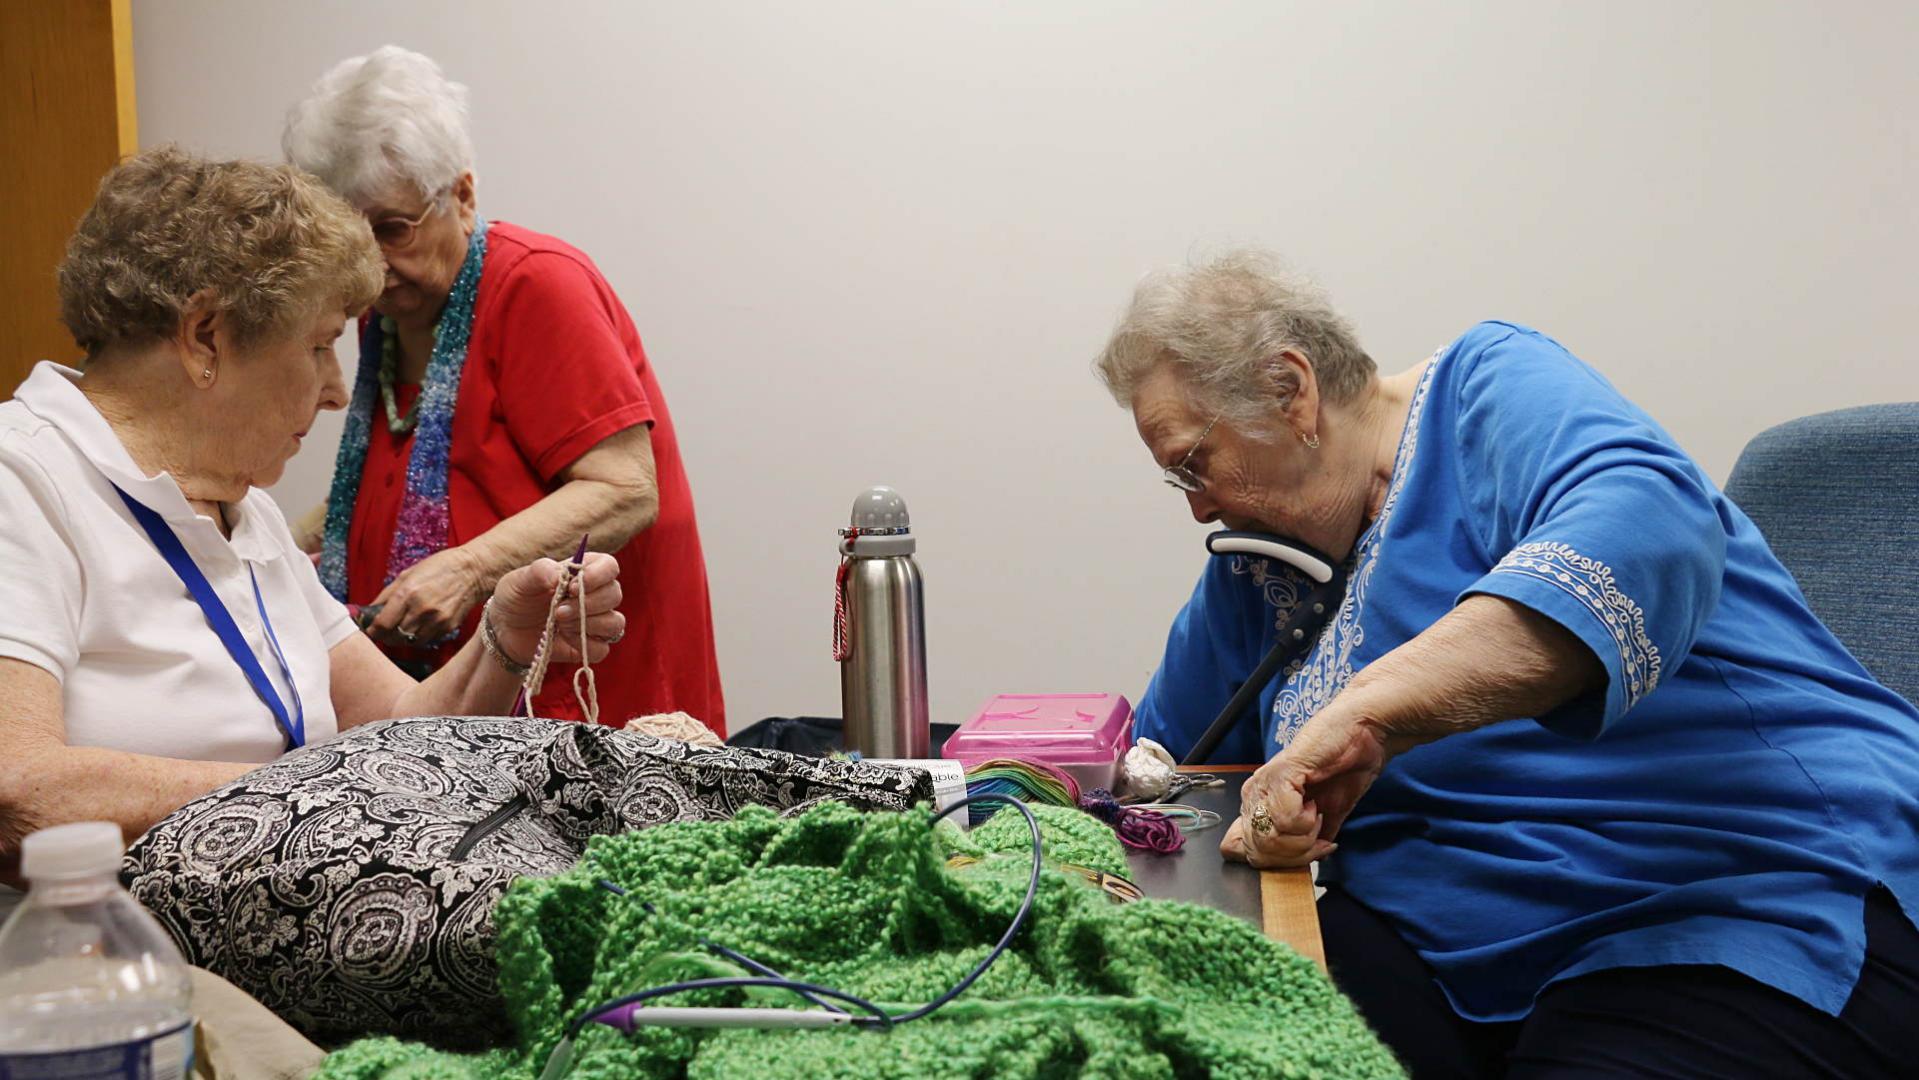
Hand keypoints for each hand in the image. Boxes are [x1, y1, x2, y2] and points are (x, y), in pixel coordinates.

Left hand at [367, 546, 484, 646]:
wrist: (473, 570)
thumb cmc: (439, 567)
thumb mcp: (408, 574)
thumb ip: (387, 594)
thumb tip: (369, 610)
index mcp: (408, 593)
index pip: (382, 624)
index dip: (372, 630)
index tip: (370, 630)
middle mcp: (421, 609)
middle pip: (394, 636)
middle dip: (385, 635)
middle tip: (383, 630)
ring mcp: (436, 620)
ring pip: (410, 642)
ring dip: (401, 638)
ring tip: (400, 629)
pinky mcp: (448, 627)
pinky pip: (426, 639)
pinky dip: (418, 636)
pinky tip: (418, 626)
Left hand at [486, 553, 624, 665]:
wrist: (506, 630)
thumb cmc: (516, 598)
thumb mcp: (519, 580)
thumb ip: (540, 570)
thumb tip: (560, 574)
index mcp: (584, 571)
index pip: (609, 567)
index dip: (598, 576)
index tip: (572, 587)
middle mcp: (596, 594)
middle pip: (615, 595)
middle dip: (587, 604)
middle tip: (558, 610)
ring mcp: (596, 621)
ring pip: (615, 623)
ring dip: (587, 624)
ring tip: (560, 622)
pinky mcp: (590, 645)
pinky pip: (602, 649)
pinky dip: (583, 644)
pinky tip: (564, 638)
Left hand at [1225, 702, 1397, 868]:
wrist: (1363, 733)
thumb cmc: (1345, 767)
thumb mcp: (1324, 816)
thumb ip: (1309, 839)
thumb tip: (1299, 863)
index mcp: (1260, 804)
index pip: (1246, 852)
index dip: (1281, 862)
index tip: (1310, 851)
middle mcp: (1254, 794)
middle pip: (1258, 852)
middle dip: (1295, 855)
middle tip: (1318, 838)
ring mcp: (1263, 784)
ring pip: (1270, 839)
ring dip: (1303, 839)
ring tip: (1317, 816)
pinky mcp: (1279, 775)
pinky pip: (1284, 820)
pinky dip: (1306, 822)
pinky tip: (1316, 805)